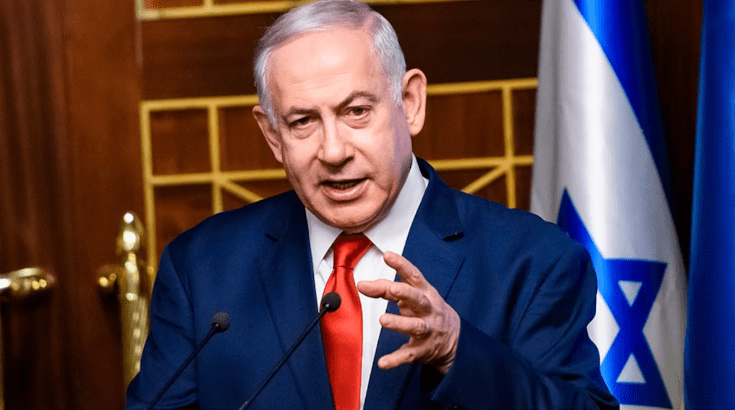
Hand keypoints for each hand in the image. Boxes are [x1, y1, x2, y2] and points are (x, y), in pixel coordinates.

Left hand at [357, 251, 459, 373]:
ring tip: (383, 320)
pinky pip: (408, 355)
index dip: (401, 265)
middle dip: (406, 293)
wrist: (453, 338)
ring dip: (399, 323)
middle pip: (418, 299)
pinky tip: (383, 363)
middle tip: (392, 288)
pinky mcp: (422, 349)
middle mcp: (428, 310)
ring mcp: (426, 330)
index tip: (387, 255)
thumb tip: (364, 284)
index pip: (413, 276)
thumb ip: (386, 288)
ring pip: (415, 326)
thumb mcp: (411, 295)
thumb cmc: (426, 310)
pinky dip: (395, 359)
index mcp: (425, 292)